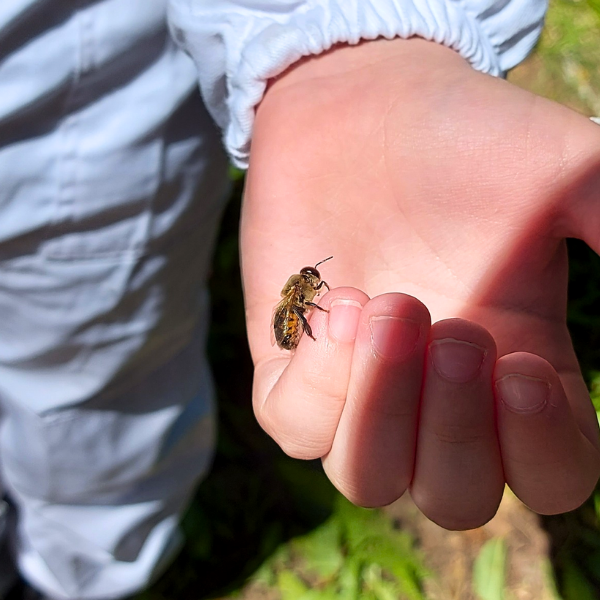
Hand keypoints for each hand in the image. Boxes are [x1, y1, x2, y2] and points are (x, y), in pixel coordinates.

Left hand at [240, 38, 599, 528]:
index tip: (519, 367)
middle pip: (452, 496)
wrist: (361, 106)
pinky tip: (335, 304)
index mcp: (514, 370)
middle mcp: (434, 395)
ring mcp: (359, 386)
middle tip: (450, 329)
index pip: (548, 477)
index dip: (543, 450)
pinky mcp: (292, 363)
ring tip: (384, 306)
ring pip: (366, 478)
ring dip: (380, 410)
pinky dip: (315, 385)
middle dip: (454, 430)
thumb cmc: (467, 139)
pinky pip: (293, 429)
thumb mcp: (569, 178)